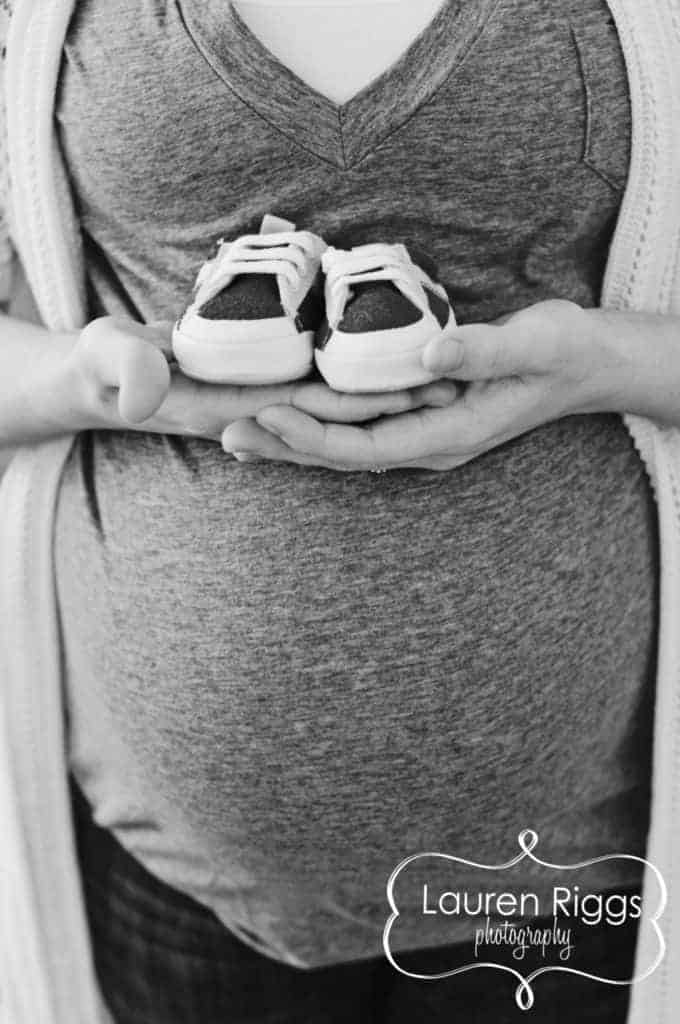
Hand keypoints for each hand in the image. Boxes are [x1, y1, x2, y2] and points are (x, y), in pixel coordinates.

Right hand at [70, 316, 459, 440]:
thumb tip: (145, 393)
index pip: (308, 410)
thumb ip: (124, 370)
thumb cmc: (97, 367)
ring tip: (437, 374)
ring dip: (378, 393)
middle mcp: (255, 415)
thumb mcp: (103, 360)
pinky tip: (383, 364)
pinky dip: (349, 380)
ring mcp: (258, 405)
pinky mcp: (256, 391)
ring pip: (331, 403)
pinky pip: (313, 388)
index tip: (412, 389)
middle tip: (452, 384)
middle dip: (389, 402)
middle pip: (336, 413)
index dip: (361, 402)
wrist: (95, 381)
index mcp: (229, 412)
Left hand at [220, 299, 631, 470]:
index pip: (370, 447)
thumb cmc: (566, 352)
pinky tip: (287, 415)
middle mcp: (431, 443)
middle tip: (226, 433)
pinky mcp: (421, 417)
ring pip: (348, 446)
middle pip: (346, 456)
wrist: (589, 366)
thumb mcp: (537, 343)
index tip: (270, 414)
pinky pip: (361, 429)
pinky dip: (319, 424)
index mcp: (452, 434)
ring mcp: (425, 434)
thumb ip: (486, 349)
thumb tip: (429, 352)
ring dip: (294, 440)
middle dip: (287, 446)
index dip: (317, 435)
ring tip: (238, 431)